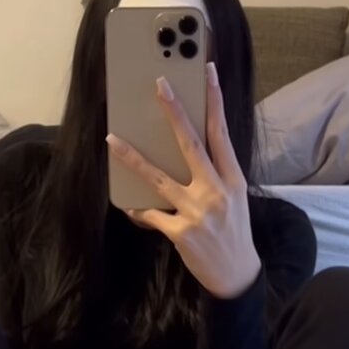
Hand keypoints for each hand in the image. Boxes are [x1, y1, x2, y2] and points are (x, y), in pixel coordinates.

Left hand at [107, 63, 261, 299]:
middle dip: (174, 112)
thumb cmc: (234, 233)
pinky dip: (138, 209)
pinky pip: (151, 214)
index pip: (221, 133)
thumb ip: (218, 175)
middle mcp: (215, 192)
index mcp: (232, 180)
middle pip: (190, 144)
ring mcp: (196, 212)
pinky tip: (128, 204)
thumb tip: (192, 152)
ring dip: (133, 158)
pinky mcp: (180, 233)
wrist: (236, 275)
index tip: (207, 72)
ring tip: (112, 140)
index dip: (214, 101)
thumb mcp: (235, 200)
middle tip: (160, 86)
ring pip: (158, 178)